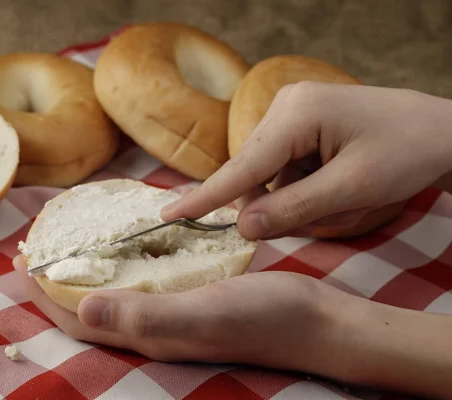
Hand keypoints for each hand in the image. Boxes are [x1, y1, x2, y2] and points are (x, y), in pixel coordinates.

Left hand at [12, 254, 327, 367]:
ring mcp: (173, 316)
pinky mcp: (192, 301)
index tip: (20, 260)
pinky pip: (144, 283)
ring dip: (88, 273)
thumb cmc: (263, 318)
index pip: (78, 319)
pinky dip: (125, 265)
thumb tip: (79, 307)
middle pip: (90, 309)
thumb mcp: (200, 314)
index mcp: (147, 336)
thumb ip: (142, 315)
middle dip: (59, 282)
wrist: (314, 322)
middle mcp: (153, 330)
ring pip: (115, 296)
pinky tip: (132, 244)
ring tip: (75, 243)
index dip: (45, 294)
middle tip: (40, 248)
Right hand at [161, 83, 451, 239]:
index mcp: (296, 114)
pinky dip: (301, 186)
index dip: (206, 196)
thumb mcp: (351, 189)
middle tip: (321, 215)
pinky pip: (283, 167)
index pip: (242, 166)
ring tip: (340, 196)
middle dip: (276, 202)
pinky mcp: (300, 123)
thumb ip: (292, 209)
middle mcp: (285, 106)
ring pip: (268, 173)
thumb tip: (241, 227)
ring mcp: (292, 112)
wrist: (442, 131)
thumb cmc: (405, 154)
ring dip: (293, 197)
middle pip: (254, 171)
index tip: (170, 215)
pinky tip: (333, 184)